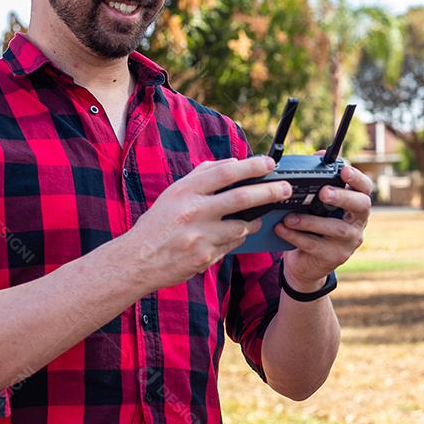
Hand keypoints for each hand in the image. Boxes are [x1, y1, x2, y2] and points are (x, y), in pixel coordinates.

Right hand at [128, 156, 292, 289]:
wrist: (138, 260)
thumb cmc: (158, 223)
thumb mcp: (173, 193)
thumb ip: (201, 175)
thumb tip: (232, 163)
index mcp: (185, 191)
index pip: (224, 172)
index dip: (251, 166)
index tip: (269, 163)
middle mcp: (193, 212)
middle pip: (241, 198)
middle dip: (268, 191)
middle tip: (285, 188)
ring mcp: (200, 236)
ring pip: (242, 226)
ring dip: (255, 221)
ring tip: (260, 217)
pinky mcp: (205, 257)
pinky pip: (232, 245)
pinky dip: (238, 238)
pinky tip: (235, 235)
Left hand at [274, 164, 372, 291]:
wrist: (306, 264)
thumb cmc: (313, 227)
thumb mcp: (317, 205)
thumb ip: (320, 182)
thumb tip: (319, 155)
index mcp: (355, 205)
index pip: (365, 189)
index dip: (357, 178)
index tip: (344, 170)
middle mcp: (357, 223)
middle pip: (360, 206)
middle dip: (342, 197)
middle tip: (323, 192)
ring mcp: (349, 242)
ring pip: (335, 228)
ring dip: (311, 220)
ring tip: (289, 217)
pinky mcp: (334, 257)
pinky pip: (315, 245)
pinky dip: (295, 235)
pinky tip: (282, 229)